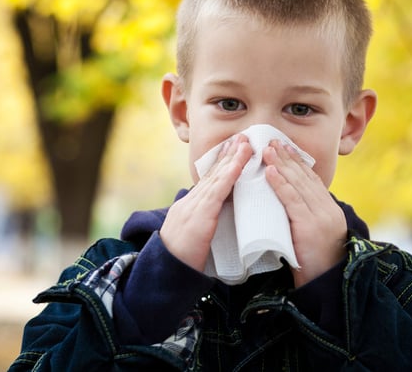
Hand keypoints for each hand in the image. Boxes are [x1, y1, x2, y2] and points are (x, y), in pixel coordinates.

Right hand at [160, 134, 251, 271]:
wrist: (166, 274)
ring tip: (245, 143)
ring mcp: (192, 207)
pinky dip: (228, 176)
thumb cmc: (182, 262)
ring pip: (216, 178)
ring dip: (232, 159)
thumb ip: (206, 226)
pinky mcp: (199, 216)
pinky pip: (216, 192)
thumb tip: (222, 221)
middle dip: (229, 154)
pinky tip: (238, 164)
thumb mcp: (195, 239)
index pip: (208, 181)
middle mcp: (189, 202)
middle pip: (212, 174)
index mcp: (189, 208)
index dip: (222, 165)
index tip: (235, 150)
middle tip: (243, 137)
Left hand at [263, 140, 347, 286]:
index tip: (284, 147)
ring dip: (281, 164)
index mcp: (329, 210)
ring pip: (298, 184)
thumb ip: (302, 220)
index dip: (297, 162)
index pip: (312, 180)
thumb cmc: (315, 265)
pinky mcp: (310, 226)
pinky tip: (270, 171)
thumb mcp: (311, 237)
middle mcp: (327, 209)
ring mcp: (320, 216)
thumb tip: (283, 209)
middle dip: (287, 157)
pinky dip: (281, 184)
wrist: (326, 286)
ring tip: (266, 150)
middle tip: (271, 141)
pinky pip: (293, 200)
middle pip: (305, 177)